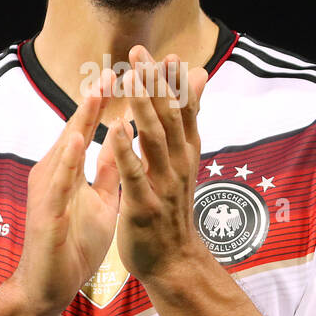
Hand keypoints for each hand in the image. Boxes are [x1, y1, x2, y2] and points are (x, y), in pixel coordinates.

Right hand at [12, 69, 122, 312]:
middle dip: (95, 98)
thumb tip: (122, 141)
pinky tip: (77, 138)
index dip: (108, 102)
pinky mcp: (45, 210)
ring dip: (81, 118)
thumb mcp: (100, 201)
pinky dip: (68, 158)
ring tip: (99, 90)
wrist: (48, 287)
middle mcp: (54, 172)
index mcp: (68, 169)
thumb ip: (108, 171)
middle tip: (114, 67)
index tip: (129, 74)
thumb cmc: (72, 244)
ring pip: (65, 147)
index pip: (89, 128)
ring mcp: (48, 190)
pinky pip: (58, 181)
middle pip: (74, 128)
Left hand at [109, 46, 210, 282]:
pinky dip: (126, 149)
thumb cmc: (172, 209)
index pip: (184, 110)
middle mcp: (179, 164)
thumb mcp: (184, 161)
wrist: (173, 262)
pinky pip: (133, 173)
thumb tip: (199, 81)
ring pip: (153, 139)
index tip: (166, 54)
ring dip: (142, 107)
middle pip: (168, 117)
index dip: (174, 82)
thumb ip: (186, 122)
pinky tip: (116, 129)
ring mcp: (163, 184)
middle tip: (139, 53)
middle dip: (154, 84)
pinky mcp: (144, 205)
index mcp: (186, 153)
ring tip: (130, 79)